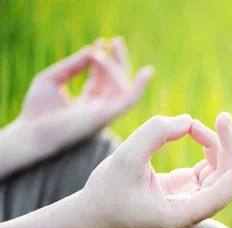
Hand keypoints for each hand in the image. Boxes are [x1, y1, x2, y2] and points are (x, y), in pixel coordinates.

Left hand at [18, 37, 151, 155]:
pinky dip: (140, 87)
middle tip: (116, 40)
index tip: (99, 41)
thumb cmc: (37, 110)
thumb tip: (92, 50)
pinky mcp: (108, 116)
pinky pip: (129, 100)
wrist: (33, 132)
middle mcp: (99, 109)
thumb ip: (72, 65)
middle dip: (118, 61)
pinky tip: (147, 72)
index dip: (101, 60)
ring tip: (110, 46)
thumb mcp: (51, 79)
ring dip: (118, 66)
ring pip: (122, 87)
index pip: (101, 80)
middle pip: (116, 83)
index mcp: (86, 103)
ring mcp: (105, 113)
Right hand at [81, 113, 231, 227]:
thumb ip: (155, 134)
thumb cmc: (107, 190)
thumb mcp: (125, 158)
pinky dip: (213, 149)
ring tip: (226, 119)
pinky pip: (209, 168)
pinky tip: (217, 130)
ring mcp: (191, 201)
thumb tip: (187, 121)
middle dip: (229, 147)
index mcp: (179, 215)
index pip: (220, 195)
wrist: (93, 212)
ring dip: (222, 145)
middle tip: (227, 118)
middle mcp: (191, 212)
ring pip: (219, 172)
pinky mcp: (186, 190)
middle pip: (223, 179)